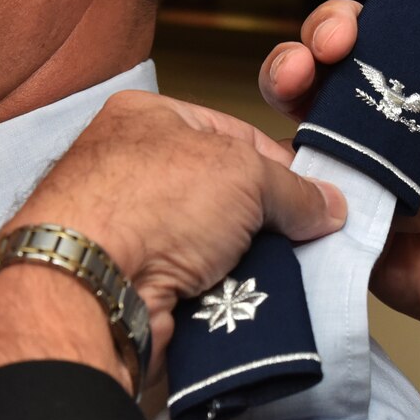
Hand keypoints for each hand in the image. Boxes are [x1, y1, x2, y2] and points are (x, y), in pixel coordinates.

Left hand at [0, 91, 345, 391]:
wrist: (92, 289)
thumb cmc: (151, 204)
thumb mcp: (245, 174)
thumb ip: (292, 189)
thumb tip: (327, 206)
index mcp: (146, 119)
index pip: (231, 133)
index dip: (279, 164)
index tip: (314, 196)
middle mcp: (130, 170)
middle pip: (223, 193)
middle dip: (265, 219)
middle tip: (306, 238)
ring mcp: (129, 231)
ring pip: (212, 244)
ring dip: (245, 261)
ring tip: (281, 273)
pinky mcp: (133, 284)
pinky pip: (195, 285)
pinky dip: (222, 294)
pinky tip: (247, 300)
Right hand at [260, 0, 419, 393]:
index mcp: (414, 100)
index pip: (365, 47)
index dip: (339, 28)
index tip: (339, 37)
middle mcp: (371, 134)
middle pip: (309, 83)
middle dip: (290, 66)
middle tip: (297, 73)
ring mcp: (349, 180)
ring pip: (294, 146)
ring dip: (290, 140)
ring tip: (322, 152)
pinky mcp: (338, 229)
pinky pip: (303, 213)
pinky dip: (304, 207)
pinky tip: (327, 209)